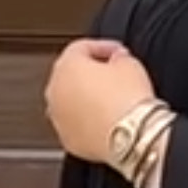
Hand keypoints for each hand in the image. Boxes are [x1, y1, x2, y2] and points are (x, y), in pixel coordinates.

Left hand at [44, 39, 154, 161]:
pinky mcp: (68, 140)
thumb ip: (119, 56)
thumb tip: (118, 60)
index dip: (104, 47)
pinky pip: (76, 124)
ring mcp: (58, 118)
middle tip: (115, 75)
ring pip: (71, 102)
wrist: (131, 137)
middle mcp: (56, 91)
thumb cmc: (127, 102)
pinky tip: (108, 120)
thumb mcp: (131, 64)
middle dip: (92, 74)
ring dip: (88, 99)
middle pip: (71, 75)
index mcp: (67, 66)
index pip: (81, 47)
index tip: (118, 52)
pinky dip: (89, 121)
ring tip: (113, 101)